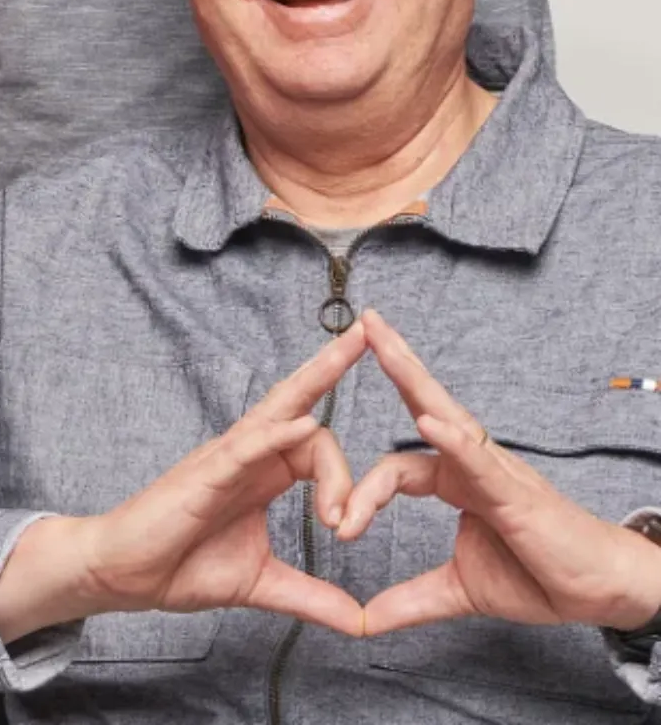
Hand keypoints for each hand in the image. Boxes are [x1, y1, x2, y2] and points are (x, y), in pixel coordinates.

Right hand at [0, 323, 368, 640]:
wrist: (125, 576)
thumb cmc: (181, 567)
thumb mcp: (263, 584)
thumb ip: (313, 597)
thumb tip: (360, 623)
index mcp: (262, 475)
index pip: (316, 447)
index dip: (348, 480)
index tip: (347, 530)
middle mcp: (246, 456)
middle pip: (298, 403)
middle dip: (332, 366)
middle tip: (372, 332)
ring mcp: (225, 458)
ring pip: (279, 411)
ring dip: (317, 379)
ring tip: (353, 348)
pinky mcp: (205, 473)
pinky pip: (247, 444)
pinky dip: (277, 432)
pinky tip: (304, 422)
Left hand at [337, 311, 660, 634]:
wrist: (602, 593)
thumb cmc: (542, 578)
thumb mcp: (460, 591)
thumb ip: (411, 599)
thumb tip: (365, 622)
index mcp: (455, 480)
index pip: (394, 469)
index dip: (359, 497)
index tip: (339, 532)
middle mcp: (473, 463)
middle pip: (424, 405)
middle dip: (393, 363)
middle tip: (362, 320)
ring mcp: (496, 470)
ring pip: (447, 416)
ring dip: (412, 377)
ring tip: (381, 340)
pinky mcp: (518, 491)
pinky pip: (481, 459)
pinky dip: (455, 441)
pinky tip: (431, 422)